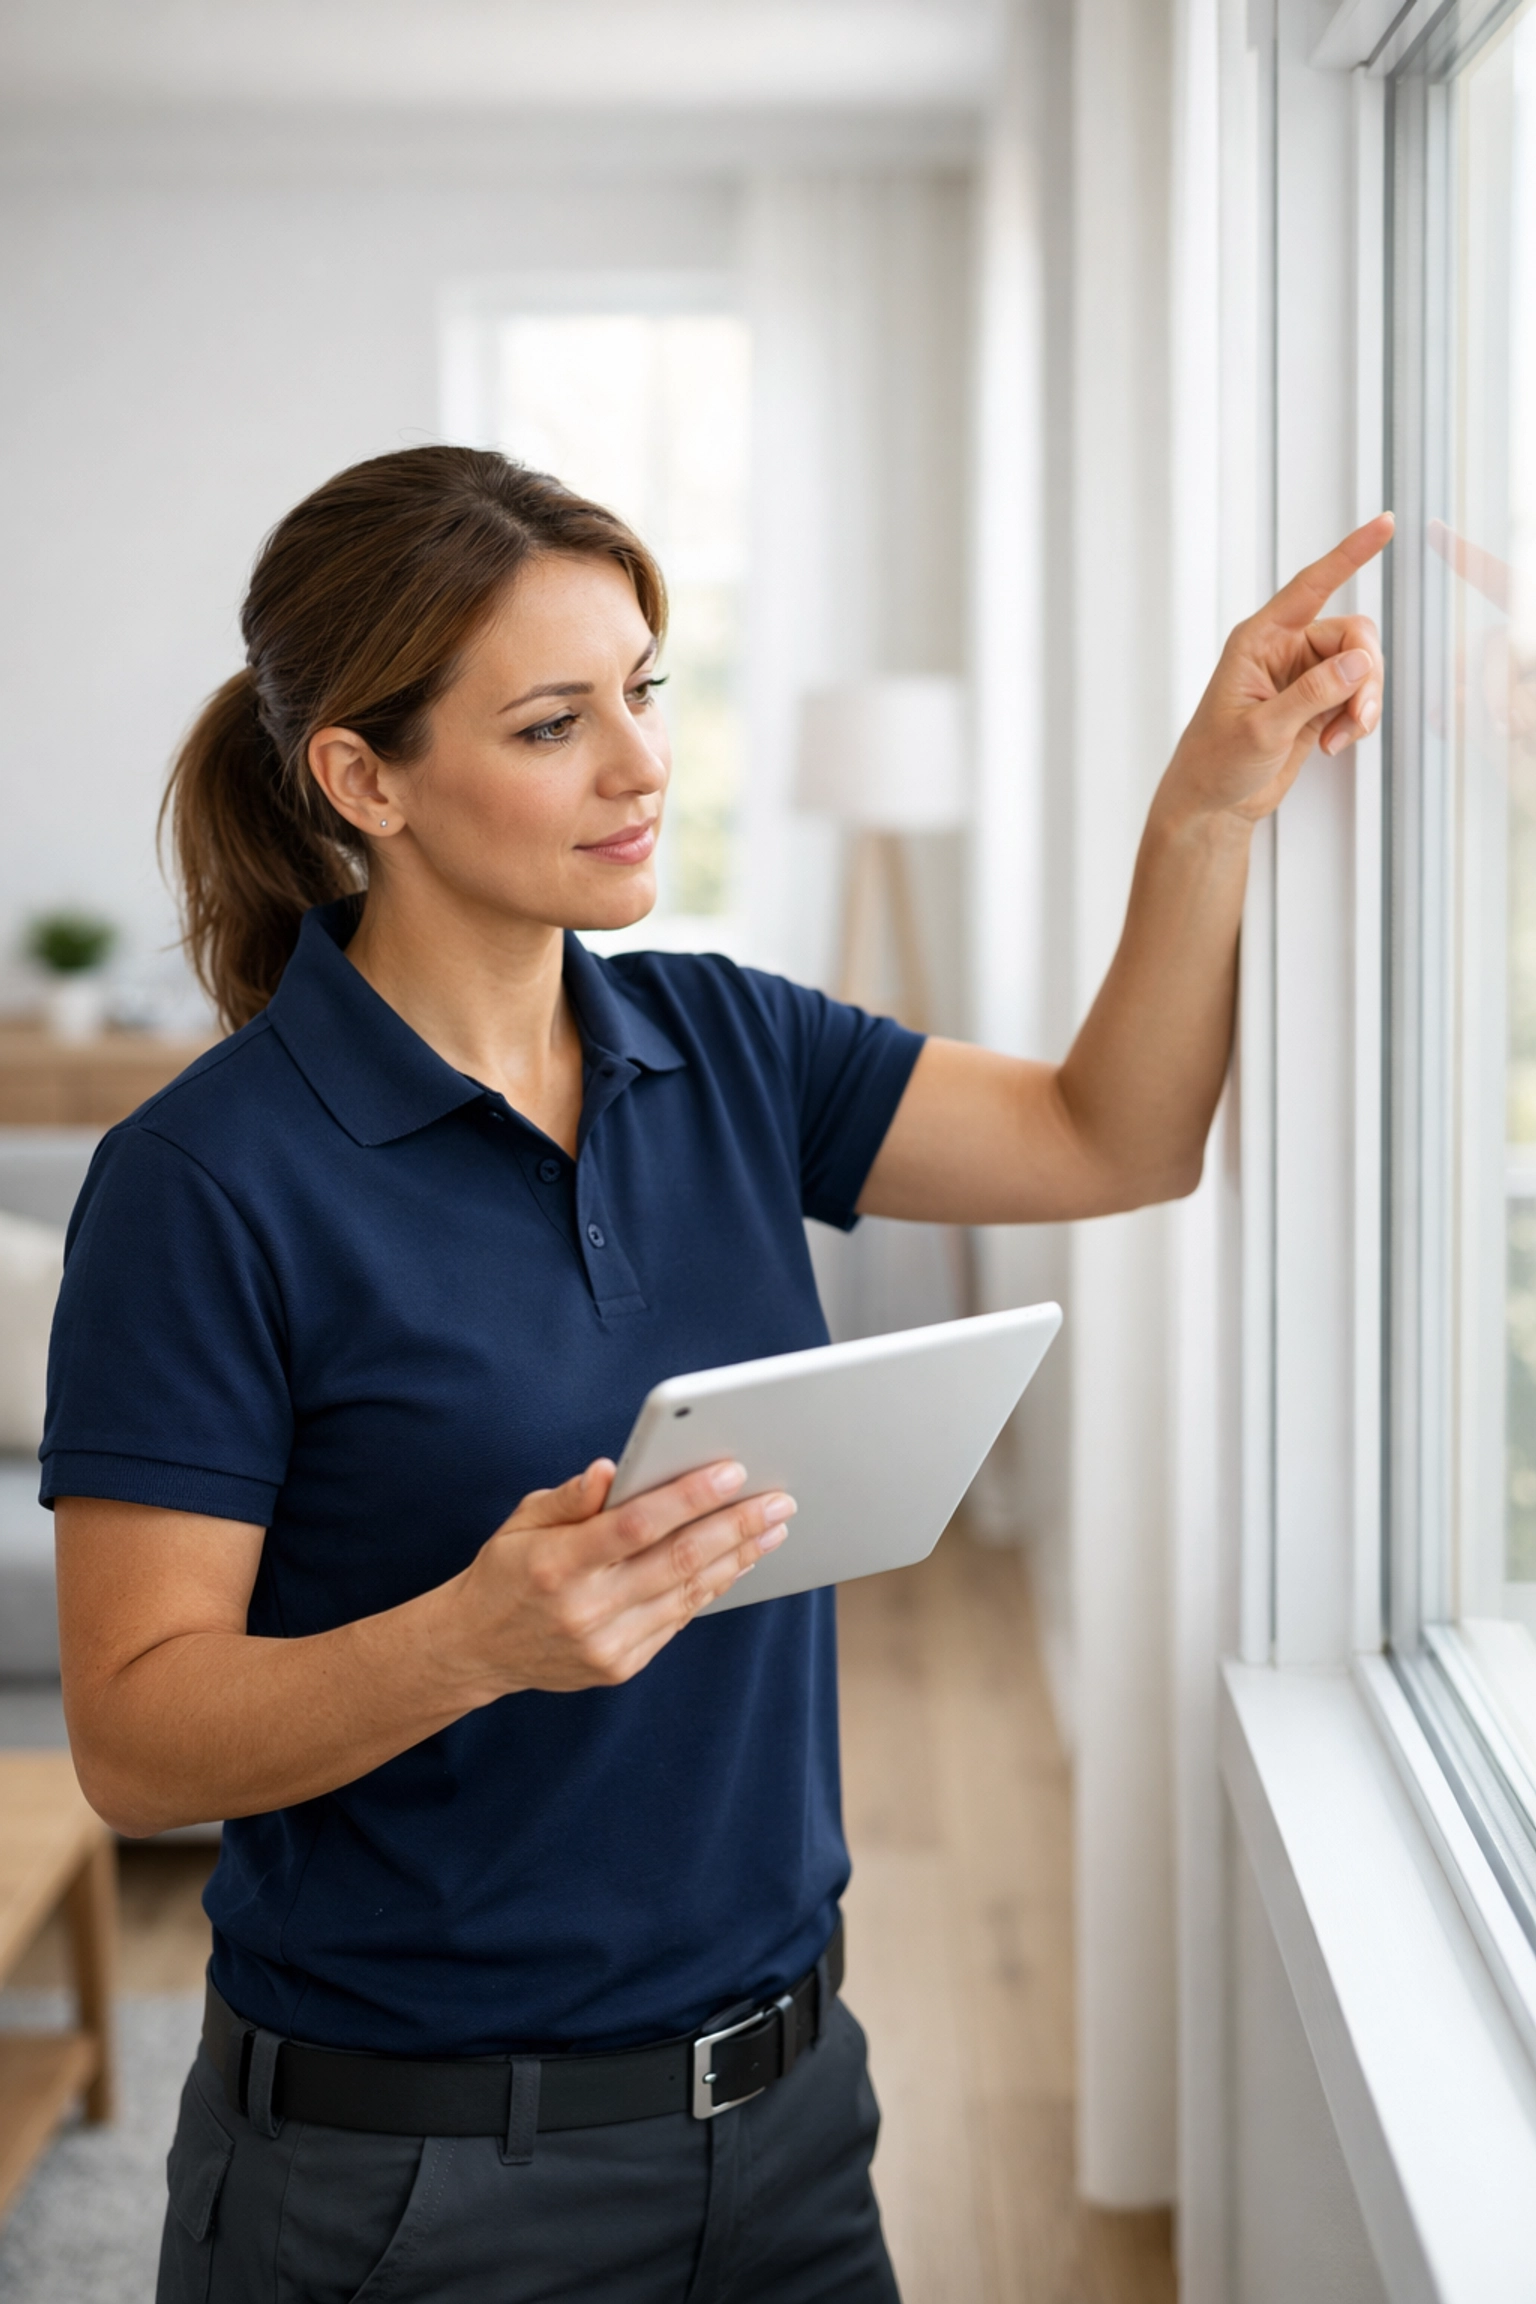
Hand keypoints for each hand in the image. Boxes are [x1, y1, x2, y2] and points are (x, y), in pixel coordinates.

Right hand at [444, 1457, 795, 1695]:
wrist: (477, 1648)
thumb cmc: (506, 1571)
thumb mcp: (522, 1522)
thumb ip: (569, 1498)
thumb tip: (610, 1470)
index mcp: (557, 1564)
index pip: (635, 1524)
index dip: (688, 1497)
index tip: (732, 1472)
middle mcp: (585, 1608)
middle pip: (676, 1561)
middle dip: (736, 1527)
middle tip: (778, 1501)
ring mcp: (606, 1643)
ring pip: (687, 1594)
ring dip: (737, 1558)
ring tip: (772, 1528)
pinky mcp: (620, 1666)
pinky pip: (677, 1620)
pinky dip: (710, 1588)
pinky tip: (736, 1562)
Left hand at [1161, 513, 1393, 828]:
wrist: (1212, 804)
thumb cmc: (1216, 763)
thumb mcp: (1262, 730)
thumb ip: (1312, 695)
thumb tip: (1359, 662)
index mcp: (1259, 639)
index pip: (1311, 585)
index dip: (1350, 554)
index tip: (1385, 524)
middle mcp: (1283, 649)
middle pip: (1353, 635)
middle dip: (1366, 674)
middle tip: (1359, 718)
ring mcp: (1303, 676)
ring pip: (1362, 667)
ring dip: (1363, 703)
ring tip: (1341, 739)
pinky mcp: (1317, 703)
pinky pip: (1357, 695)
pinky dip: (1356, 720)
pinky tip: (1334, 745)